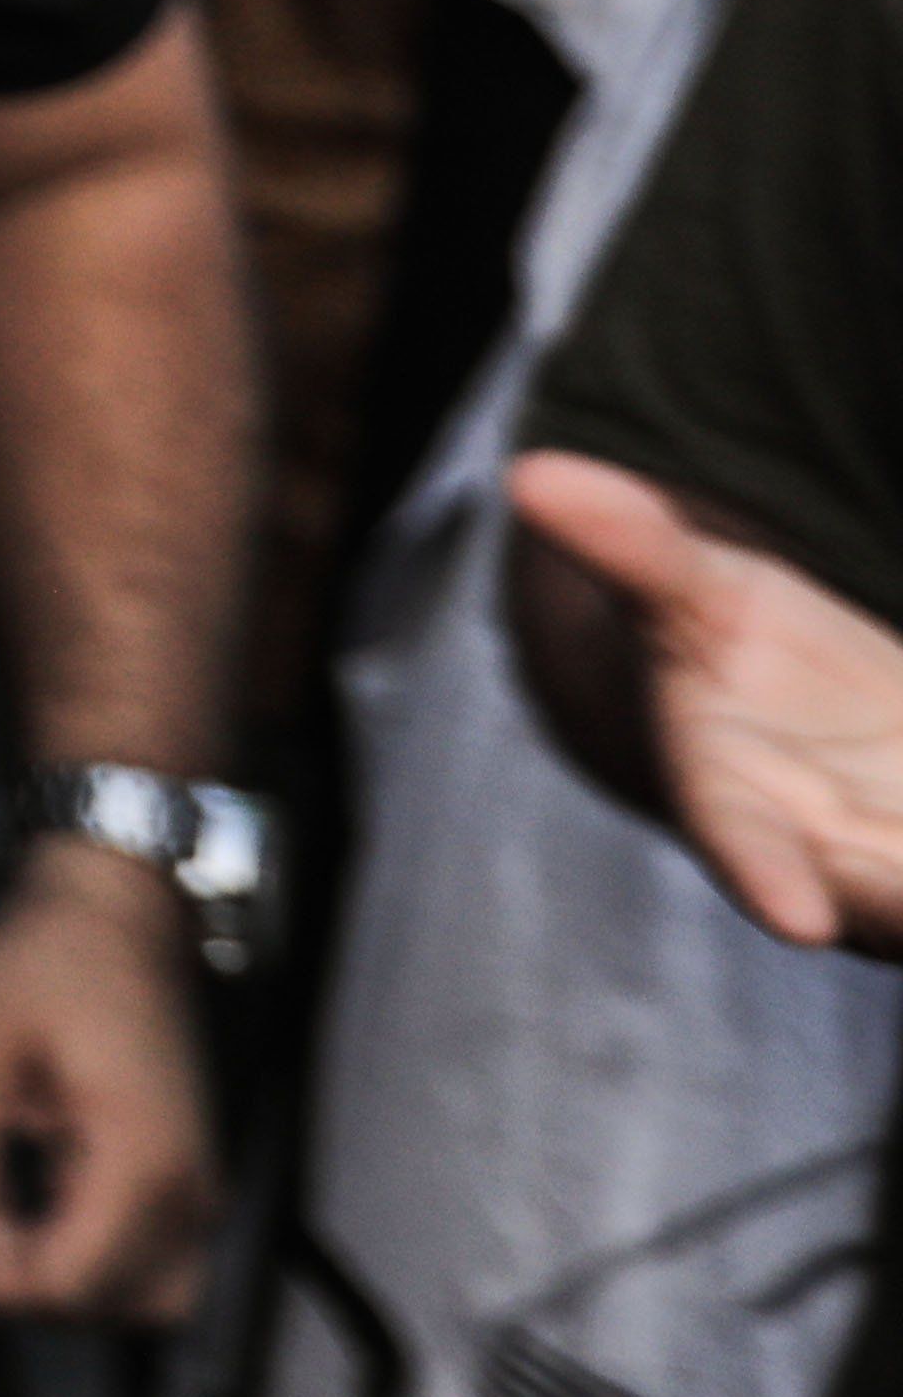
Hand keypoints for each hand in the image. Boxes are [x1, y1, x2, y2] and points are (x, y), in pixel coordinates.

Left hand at [0, 848, 214, 1321]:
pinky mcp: (188, 1184)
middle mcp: (188, 1194)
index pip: (66, 1281)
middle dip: (11, 1286)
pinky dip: (87, 1264)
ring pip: (132, 1299)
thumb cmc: (44, 963)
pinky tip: (24, 1216)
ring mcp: (198, 1192)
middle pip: (99, 1302)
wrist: (115, 914)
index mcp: (140, 1161)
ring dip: (54, 1285)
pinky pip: (148, 1265)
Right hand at [513, 451, 902, 951]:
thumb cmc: (739, 654)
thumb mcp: (694, 590)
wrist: (803, 721)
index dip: (769, 879)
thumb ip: (634, 544)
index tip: (799, 922)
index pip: (747, 850)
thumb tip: (529, 473)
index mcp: (746, 808)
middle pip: (888, 907)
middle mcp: (841, 866)